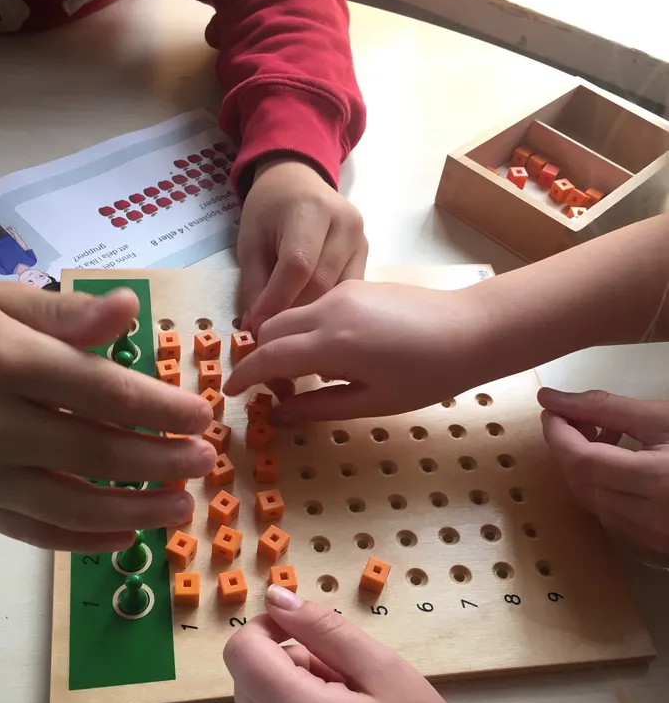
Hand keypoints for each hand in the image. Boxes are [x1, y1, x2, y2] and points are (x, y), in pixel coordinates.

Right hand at [0, 283, 214, 551]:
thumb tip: (132, 307)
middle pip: (95, 453)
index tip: (203, 417)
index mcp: (6, 362)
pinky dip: (85, 540)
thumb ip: (69, 313)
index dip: (160, 409)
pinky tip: (126, 535)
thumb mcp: (2, 303)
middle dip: (160, 462)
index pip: (103, 392)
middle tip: (204, 463)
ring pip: (70, 506)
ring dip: (136, 512)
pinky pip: (34, 532)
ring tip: (182, 509)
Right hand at [225, 280, 484, 422]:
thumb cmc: (429, 375)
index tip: (230, 393)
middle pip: (272, 329)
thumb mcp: (373, 402)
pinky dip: (304, 330)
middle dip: (260, 358)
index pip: (268, 356)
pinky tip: (328, 355)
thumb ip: (319, 407)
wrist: (472, 329)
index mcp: (332, 342)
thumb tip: (278, 416)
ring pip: (291, 315)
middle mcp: (329, 309)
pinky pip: (313, 308)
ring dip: (282, 342)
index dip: (244, 376)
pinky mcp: (356, 286)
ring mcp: (342, 293)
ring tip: (300, 375)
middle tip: (268, 390)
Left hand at [237, 158, 366, 334]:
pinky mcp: (367, 254)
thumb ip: (255, 283)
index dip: (277, 300)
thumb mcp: (251, 240)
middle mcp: (346, 223)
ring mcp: (361, 239)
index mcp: (312, 209)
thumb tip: (259, 327)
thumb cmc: (270, 210)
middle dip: (294, 313)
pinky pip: (348, 291)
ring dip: (312, 315)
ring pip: (339, 293)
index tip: (259, 327)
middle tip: (271, 335)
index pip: (298, 265)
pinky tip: (310, 317)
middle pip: (321, 283)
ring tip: (289, 330)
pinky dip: (328, 308)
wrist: (298, 182)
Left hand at [539, 388, 668, 554]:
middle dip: (567, 450)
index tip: (550, 410)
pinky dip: (600, 487)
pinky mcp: (655, 544)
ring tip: (599, 434)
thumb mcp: (664, 418)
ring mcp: (653, 536)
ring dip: (582, 469)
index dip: (558, 434)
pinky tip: (615, 461)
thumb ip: (606, 408)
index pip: (583, 461)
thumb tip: (551, 399)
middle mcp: (651, 517)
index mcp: (657, 481)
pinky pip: (610, 514)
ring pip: (591, 502)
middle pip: (581, 484)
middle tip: (572, 418)